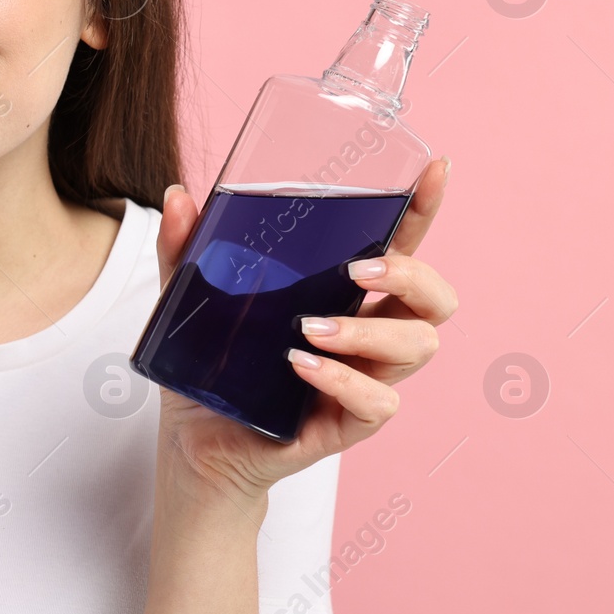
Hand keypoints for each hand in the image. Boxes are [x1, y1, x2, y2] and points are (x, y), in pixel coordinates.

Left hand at [153, 158, 457, 502]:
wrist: (193, 444)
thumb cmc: (209, 367)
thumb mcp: (190, 302)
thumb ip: (184, 251)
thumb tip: (178, 196)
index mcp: (343, 293)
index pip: (401, 246)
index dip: (423, 210)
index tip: (434, 169)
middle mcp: (367, 334)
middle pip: (435, 299)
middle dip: (411, 274)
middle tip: (357, 270)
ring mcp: (363, 379)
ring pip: (417, 346)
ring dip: (370, 329)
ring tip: (311, 326)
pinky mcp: (346, 423)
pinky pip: (377, 402)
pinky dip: (343, 380)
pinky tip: (302, 367)